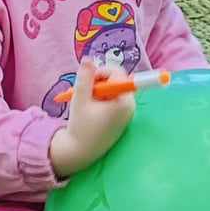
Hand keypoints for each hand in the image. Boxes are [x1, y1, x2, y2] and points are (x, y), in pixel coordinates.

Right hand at [50, 61, 135, 177]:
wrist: (82, 152)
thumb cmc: (80, 127)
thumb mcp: (79, 100)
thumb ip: (84, 78)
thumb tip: (88, 58)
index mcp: (123, 102)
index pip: (118, 74)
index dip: (101, 72)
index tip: (88, 81)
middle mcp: (130, 106)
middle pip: (118, 80)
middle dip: (100, 81)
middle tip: (85, 91)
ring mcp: (128, 112)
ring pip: (115, 88)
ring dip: (100, 90)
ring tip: (87, 101)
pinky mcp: (123, 117)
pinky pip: (115, 98)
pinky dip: (103, 98)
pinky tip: (92, 108)